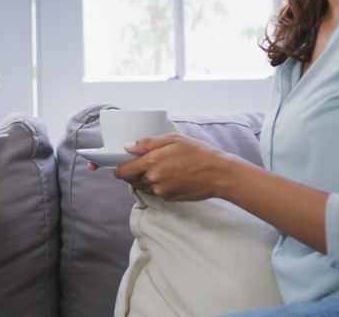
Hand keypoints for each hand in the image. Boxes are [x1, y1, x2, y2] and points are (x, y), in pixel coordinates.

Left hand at [111, 134, 238, 201]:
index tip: (122, 162)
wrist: (219, 174)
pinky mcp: (169, 198)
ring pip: (143, 187)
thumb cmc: (198, 153)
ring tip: (160, 167)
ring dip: (144, 178)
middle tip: (145, 161)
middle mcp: (153, 180)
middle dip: (133, 172)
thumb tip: (127, 148)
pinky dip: (157, 185)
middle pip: (131, 180)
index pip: (122, 172)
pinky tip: (171, 175)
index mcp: (151, 163)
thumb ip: (147, 143)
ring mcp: (161, 191)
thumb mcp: (173, 139)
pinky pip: (156, 192)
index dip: (119, 167)